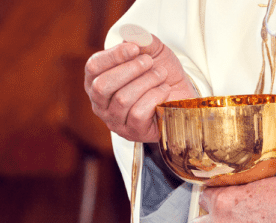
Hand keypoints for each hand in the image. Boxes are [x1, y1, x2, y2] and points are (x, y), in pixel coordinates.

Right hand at [84, 34, 198, 142]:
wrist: (181, 96)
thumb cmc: (160, 74)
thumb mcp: (152, 51)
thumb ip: (141, 40)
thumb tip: (131, 36)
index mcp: (96, 80)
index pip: (93, 67)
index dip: (113, 55)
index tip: (135, 48)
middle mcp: (100, 103)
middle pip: (102, 86)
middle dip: (129, 70)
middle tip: (149, 62)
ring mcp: (115, 121)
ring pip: (122, 99)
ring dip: (146, 82)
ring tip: (160, 75)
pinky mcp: (133, 132)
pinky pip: (137, 113)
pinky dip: (154, 97)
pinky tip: (163, 91)